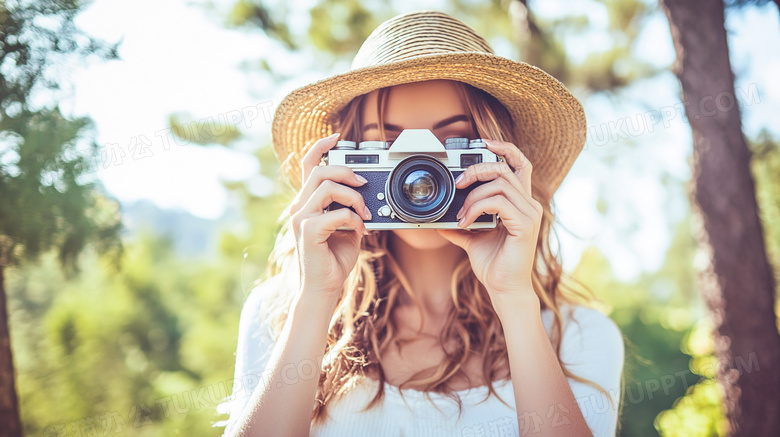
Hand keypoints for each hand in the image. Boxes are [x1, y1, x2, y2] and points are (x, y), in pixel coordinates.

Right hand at [289, 133, 372, 302]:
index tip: (337, 137)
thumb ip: (350, 207)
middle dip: (346, 172)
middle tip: (364, 184)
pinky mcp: (308, 231)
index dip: (320, 147)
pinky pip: (336, 213)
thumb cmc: (334, 259)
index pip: (308, 165)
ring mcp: (301, 218)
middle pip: (319, 171)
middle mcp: (300, 207)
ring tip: (365, 212)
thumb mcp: (347, 226)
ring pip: (327, 188)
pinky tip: (360, 231)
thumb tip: (366, 193)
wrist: (324, 287)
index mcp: (307, 203)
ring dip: (354, 197)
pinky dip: (354, 219)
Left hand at [437, 139, 541, 304]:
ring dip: (473, 195)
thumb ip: (461, 224)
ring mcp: (530, 213)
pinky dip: (477, 208)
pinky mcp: (525, 224)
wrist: (504, 289)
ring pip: (499, 184)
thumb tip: (440, 218)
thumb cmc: (494, 265)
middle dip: (478, 168)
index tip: (483, 142)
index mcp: (520, 203)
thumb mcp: (472, 239)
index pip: (519, 164)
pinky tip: (466, 221)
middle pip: (505, 168)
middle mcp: (529, 204)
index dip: (504, 148)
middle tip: (458, 181)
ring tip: (460, 213)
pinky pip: (498, 202)